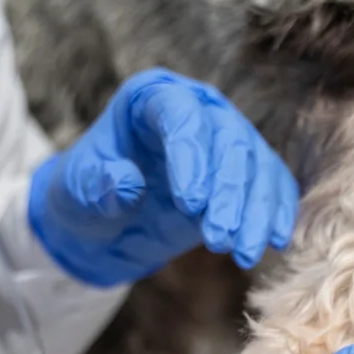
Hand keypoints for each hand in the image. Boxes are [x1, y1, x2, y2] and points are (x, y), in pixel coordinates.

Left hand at [28, 68, 298, 285]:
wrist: (107, 224)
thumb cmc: (87, 197)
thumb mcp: (78, 193)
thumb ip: (98, 186)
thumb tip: (127, 184)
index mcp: (150, 99)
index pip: (181, 116)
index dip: (191, 157)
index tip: (191, 204)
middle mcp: (196, 110)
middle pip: (228, 141)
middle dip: (228, 193)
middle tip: (219, 239)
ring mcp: (225, 139)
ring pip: (255, 166)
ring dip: (254, 212)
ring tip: (244, 254)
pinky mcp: (244, 173)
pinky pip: (271, 185)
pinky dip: (275, 214)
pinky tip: (274, 241)